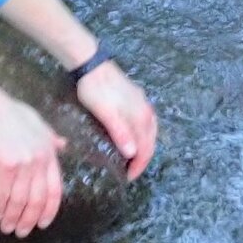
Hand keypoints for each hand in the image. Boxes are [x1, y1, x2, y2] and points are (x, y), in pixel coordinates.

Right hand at [0, 85, 67, 236]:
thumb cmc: (7, 112)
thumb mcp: (36, 122)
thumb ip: (49, 137)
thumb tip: (63, 145)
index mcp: (49, 152)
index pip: (55, 189)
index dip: (49, 210)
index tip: (42, 224)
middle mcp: (40, 159)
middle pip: (38, 199)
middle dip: (29, 219)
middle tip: (21, 233)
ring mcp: (24, 162)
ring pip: (20, 200)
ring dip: (13, 217)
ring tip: (6, 228)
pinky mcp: (5, 165)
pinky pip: (3, 194)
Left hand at [76, 61, 157, 179]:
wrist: (91, 64)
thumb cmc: (95, 90)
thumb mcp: (105, 113)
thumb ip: (120, 132)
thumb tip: (132, 153)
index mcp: (141, 116)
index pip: (146, 148)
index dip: (139, 165)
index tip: (128, 177)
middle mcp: (147, 111)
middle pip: (151, 141)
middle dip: (143, 159)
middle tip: (130, 172)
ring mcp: (143, 103)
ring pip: (150, 131)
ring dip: (144, 147)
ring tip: (133, 159)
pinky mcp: (137, 98)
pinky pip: (146, 122)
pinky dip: (143, 135)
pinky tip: (134, 136)